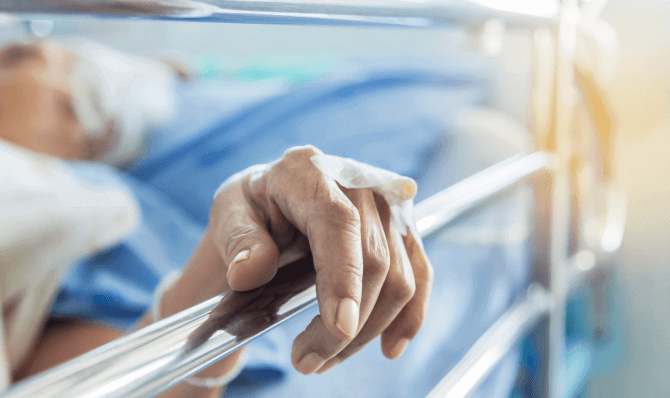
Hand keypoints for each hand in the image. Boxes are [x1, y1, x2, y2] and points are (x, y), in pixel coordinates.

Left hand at [208, 145, 432, 373]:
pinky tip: (389, 347)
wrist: (274, 201)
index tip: (340, 327)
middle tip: (306, 361)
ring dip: (367, 331)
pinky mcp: (401, 229)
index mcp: (307, 171)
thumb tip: (250, 271)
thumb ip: (238, 240)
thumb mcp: (228, 213)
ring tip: (323, 358)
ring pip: (399, 278)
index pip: (337, 222)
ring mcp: (385, 205)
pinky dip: (409, 316)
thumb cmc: (252, 207)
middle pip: (373, 259)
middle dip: (346, 326)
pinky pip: (419, 274)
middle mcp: (357, 181)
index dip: (343, 276)